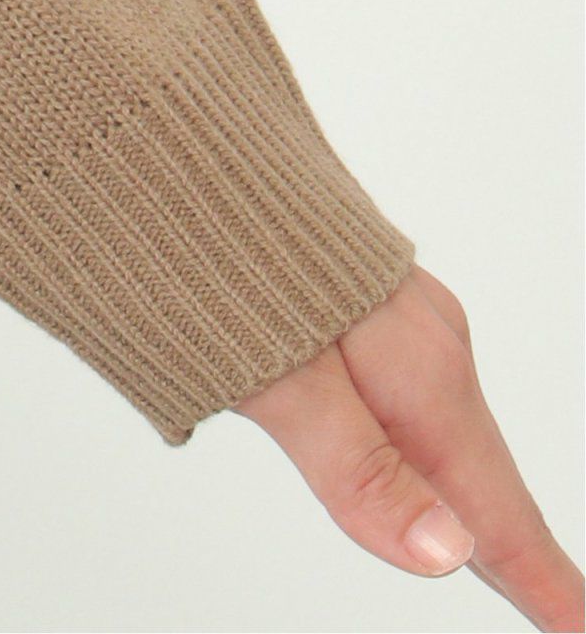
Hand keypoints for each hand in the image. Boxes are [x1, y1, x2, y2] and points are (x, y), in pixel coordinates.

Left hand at [236, 266, 582, 631]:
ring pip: (438, 421)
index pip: (492, 506)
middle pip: (476, 468)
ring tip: (494, 552)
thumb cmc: (207, 239)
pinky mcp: (343, 283)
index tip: (576, 628)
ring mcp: (383, 304)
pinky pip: (404, 380)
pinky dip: (423, 437)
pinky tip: (413, 452)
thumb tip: (447, 555)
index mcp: (417, 370)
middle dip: (513, 545)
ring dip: (468, 490)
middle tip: (556, 611)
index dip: (538, 581)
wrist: (161, 121)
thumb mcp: (275, 370)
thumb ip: (358, 464)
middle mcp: (418, 334)